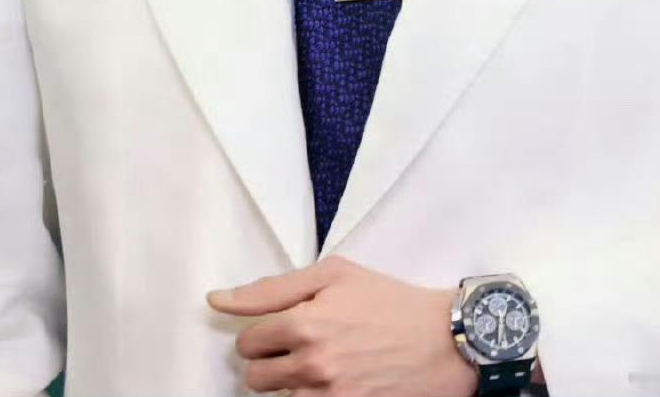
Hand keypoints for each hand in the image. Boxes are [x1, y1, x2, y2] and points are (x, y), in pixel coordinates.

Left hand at [206, 254, 478, 396]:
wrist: (442, 340)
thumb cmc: (388, 300)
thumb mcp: (334, 274)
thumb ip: (271, 288)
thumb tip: (217, 299)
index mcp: (305, 322)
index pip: (247, 342)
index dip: (260, 334)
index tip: (280, 329)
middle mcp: (312, 364)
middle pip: (254, 378)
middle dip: (268, 362)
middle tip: (297, 348)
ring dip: (288, 385)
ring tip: (317, 365)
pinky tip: (330, 383)